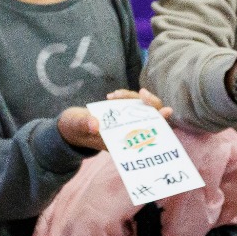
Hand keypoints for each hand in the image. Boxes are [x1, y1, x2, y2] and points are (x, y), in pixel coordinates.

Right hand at [56, 89, 172, 151]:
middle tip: (143, 94)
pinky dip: (125, 96)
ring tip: (113, 96)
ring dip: (133, 98)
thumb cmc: (74, 129)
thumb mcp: (76, 126)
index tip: (166, 110)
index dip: (160, 123)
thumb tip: (95, 124)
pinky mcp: (122, 113)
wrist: (70, 126)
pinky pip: (131, 103)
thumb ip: (85, 124)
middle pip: (151, 119)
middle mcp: (128, 133)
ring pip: (142, 108)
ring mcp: (126, 122)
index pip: (148, 133)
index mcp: (122, 141)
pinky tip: (113, 95)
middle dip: (152, 104)